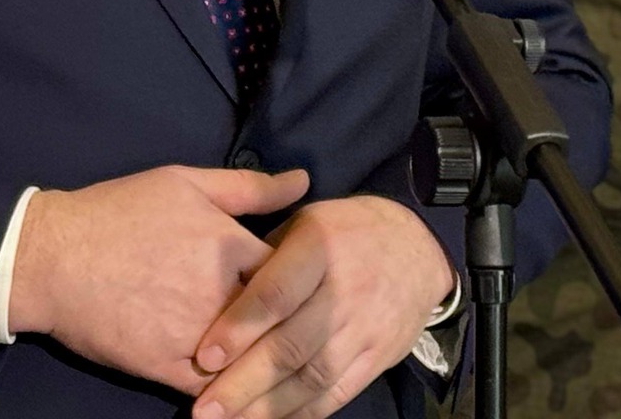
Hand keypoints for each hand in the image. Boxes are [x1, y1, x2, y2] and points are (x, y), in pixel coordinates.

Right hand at [9, 164, 310, 394]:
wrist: (52, 259)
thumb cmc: (119, 213)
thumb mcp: (185, 183)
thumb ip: (248, 188)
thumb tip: (303, 181)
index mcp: (230, 246)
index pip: (294, 270)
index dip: (301, 278)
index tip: (300, 283)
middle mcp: (221, 293)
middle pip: (280, 319)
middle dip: (291, 323)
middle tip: (298, 326)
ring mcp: (196, 336)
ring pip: (252, 358)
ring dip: (264, 359)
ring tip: (276, 360)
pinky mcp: (167, 369)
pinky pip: (215, 389)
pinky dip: (231, 389)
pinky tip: (239, 385)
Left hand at [190, 196, 454, 418]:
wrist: (417, 245)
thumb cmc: (344, 230)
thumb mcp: (305, 221)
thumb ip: (265, 257)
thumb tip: (216, 295)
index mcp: (319, 248)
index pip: (276, 294)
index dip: (239, 327)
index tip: (203, 356)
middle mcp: (344, 290)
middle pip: (291, 346)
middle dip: (244, 382)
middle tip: (205, 408)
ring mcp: (365, 328)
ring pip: (312, 377)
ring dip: (267, 407)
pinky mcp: (379, 357)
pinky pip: (336, 393)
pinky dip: (301, 411)